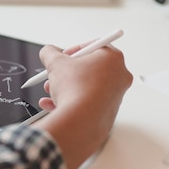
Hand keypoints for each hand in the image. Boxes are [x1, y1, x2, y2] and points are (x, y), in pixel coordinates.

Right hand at [33, 41, 132, 168]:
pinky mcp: (108, 112)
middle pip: (90, 68)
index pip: (94, 46)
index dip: (75, 50)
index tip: (63, 56)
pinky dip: (71, 102)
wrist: (81, 121)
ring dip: (66, 87)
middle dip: (68, 71)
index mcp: (113, 58)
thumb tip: (48, 52)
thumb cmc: (76, 90)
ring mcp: (116, 96)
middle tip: (56, 73)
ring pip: (87, 86)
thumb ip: (50, 52)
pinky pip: (87, 102)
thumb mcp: (56, 63)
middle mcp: (119, 76)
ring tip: (51, 90)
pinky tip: (53, 104)